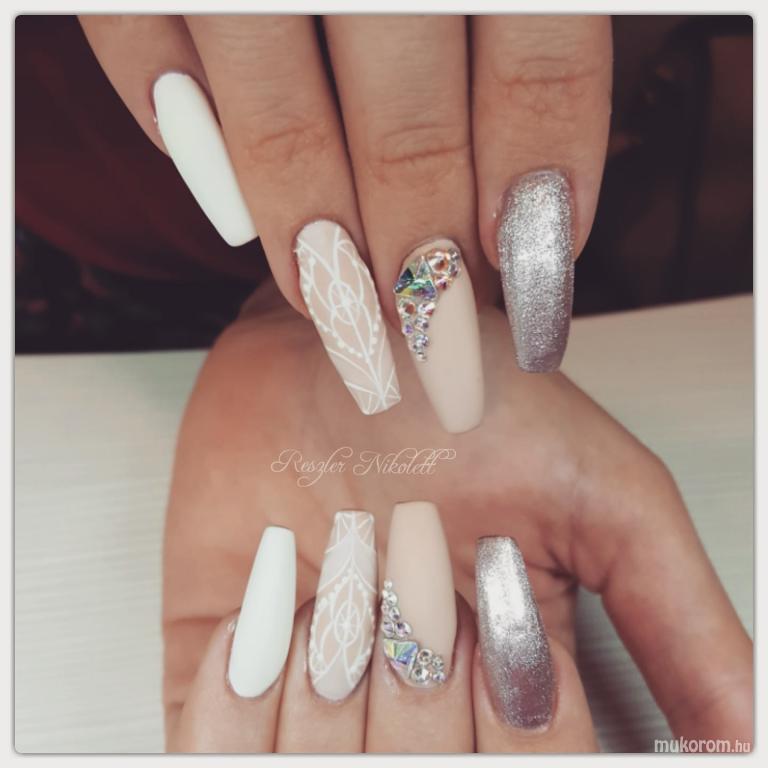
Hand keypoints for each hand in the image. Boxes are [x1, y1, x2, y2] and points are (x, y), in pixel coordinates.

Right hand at [79, 15, 611, 423]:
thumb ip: (519, 56)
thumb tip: (531, 219)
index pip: (537, 61)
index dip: (538, 193)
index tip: (535, 289)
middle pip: (407, 123)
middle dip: (424, 259)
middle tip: (439, 349)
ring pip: (280, 118)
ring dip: (319, 242)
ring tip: (344, 320)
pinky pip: (147, 55)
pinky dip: (191, 147)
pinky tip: (235, 216)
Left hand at [161, 289, 752, 751]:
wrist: (329, 346)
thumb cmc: (460, 397)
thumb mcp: (599, 490)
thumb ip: (674, 613)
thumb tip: (740, 733)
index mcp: (511, 674)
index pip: (529, 765)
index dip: (516, 710)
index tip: (491, 600)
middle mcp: (413, 699)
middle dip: (418, 674)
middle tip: (414, 568)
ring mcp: (311, 694)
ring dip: (328, 667)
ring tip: (342, 572)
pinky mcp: (225, 676)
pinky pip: (219, 756)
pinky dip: (238, 684)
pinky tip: (272, 600)